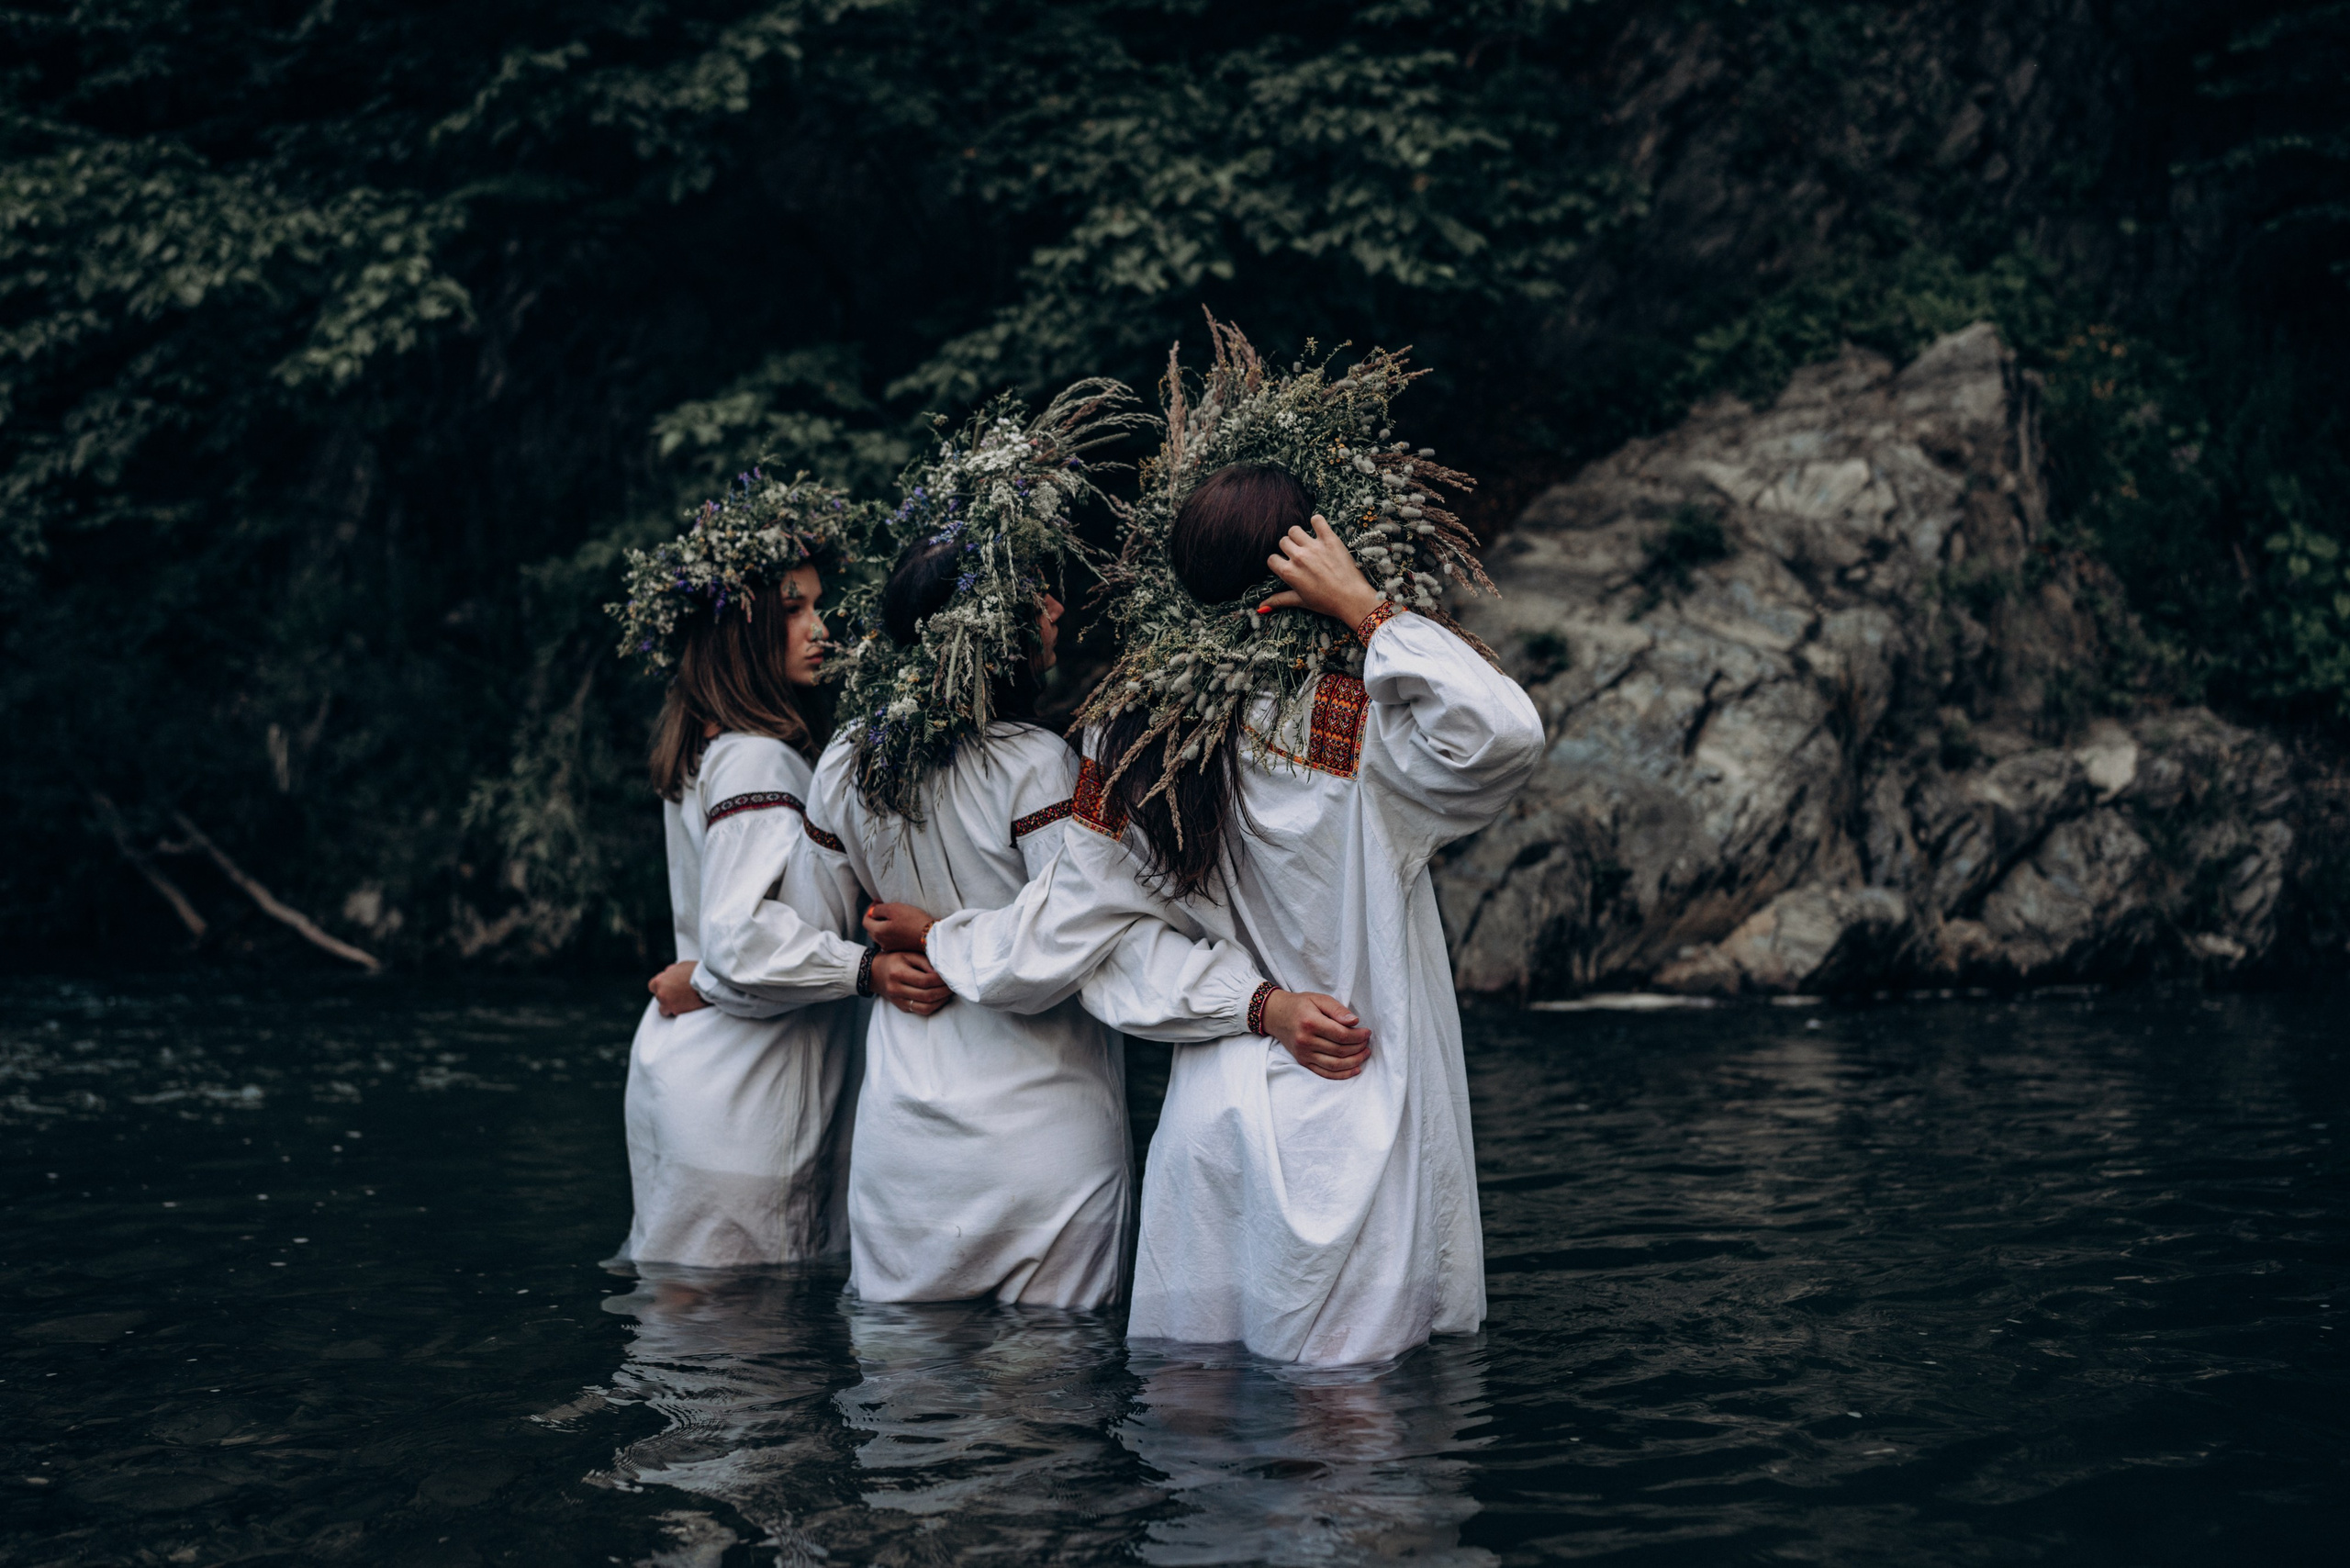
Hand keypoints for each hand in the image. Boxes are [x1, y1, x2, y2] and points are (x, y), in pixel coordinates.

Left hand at [649, 961, 708, 1016]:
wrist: (707, 983)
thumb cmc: (696, 971)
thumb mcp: (681, 966)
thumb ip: (671, 971)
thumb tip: (668, 973)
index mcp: (660, 981)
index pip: (652, 986)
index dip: (660, 987)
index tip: (666, 988)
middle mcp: (661, 994)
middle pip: (659, 998)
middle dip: (666, 996)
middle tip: (677, 994)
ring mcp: (668, 1004)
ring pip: (664, 1009)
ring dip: (670, 1006)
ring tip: (681, 1003)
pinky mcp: (677, 1012)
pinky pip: (675, 1013)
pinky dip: (679, 1011)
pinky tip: (687, 1006)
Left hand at [864, 901, 937, 952]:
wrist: (930, 936)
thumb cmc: (913, 920)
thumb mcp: (894, 908)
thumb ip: (879, 909)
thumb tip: (873, 912)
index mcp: (878, 932)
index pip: (865, 920)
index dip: (869, 909)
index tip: (878, 901)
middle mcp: (881, 942)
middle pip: (871, 928)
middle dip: (875, 917)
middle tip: (883, 906)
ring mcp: (890, 947)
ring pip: (880, 934)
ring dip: (882, 924)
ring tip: (892, 915)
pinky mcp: (899, 948)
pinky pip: (888, 938)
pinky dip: (889, 931)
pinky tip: (899, 925)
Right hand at [872, 950, 951, 1015]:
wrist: (874, 973)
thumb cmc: (895, 960)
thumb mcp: (908, 954)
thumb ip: (925, 962)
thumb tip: (943, 972)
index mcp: (898, 973)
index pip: (926, 980)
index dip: (942, 979)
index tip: (951, 974)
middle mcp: (896, 989)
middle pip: (927, 995)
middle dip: (945, 991)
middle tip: (955, 984)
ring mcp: (898, 1001)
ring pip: (926, 1007)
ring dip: (942, 1000)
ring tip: (950, 991)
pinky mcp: (902, 1007)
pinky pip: (921, 1011)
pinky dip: (935, 1006)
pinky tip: (941, 997)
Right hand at [1259, 513, 1381, 628]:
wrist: (1352, 598)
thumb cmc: (1326, 602)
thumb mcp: (1301, 601)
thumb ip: (1279, 600)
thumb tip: (1261, 608)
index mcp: (1289, 572)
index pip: (1272, 559)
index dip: (1278, 562)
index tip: (1287, 565)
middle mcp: (1299, 557)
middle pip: (1283, 542)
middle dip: (1288, 548)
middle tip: (1300, 556)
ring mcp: (1314, 547)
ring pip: (1294, 530)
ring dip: (1298, 535)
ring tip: (1306, 543)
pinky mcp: (1329, 539)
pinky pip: (1317, 520)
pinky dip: (1316, 522)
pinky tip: (1318, 530)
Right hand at [1261, 990, 1371, 1079]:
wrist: (1276, 1015)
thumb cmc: (1300, 1005)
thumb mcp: (1319, 999)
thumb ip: (1337, 1009)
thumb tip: (1355, 1021)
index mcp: (1310, 1023)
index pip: (1341, 1034)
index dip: (1358, 1036)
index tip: (1367, 1032)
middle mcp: (1305, 1041)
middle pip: (1340, 1050)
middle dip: (1359, 1048)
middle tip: (1367, 1042)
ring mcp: (1303, 1054)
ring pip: (1335, 1064)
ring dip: (1354, 1061)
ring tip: (1365, 1054)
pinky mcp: (1303, 1062)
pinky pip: (1325, 1073)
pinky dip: (1342, 1074)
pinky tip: (1355, 1069)